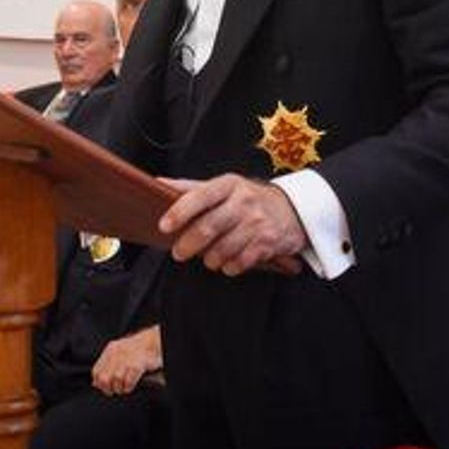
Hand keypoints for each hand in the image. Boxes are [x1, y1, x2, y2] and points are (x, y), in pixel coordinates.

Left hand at [91, 326, 161, 395]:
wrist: (152, 343)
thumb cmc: (137, 350)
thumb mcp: (118, 352)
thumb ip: (107, 365)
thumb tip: (95, 383)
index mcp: (110, 350)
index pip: (96, 371)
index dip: (99, 383)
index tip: (105, 387)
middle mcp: (116, 353)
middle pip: (104, 378)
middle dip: (108, 388)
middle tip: (114, 390)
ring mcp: (127, 358)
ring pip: (116, 380)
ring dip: (120, 388)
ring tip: (124, 387)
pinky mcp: (137, 365)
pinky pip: (128, 381)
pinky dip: (128, 387)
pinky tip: (130, 385)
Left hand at [158, 175, 306, 276]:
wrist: (290, 210)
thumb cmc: (247, 199)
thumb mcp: (222, 187)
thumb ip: (191, 187)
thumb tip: (158, 182)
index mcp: (228, 184)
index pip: (200, 196)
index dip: (180, 211)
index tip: (164, 225)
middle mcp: (244, 201)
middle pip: (209, 227)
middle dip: (188, 244)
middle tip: (179, 253)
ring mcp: (257, 222)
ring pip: (223, 248)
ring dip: (210, 259)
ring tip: (207, 258)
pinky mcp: (267, 243)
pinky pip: (240, 261)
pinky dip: (229, 267)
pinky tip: (227, 262)